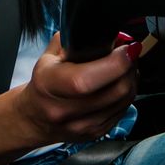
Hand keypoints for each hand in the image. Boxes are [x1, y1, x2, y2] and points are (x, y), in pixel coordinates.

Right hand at [16, 32, 140, 144]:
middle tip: (130, 53)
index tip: (127, 47)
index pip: (86, 79)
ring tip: (126, 67)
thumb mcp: (50, 55)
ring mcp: (81, 126)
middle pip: (114, 90)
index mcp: (49, 84)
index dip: (114, 63)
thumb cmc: (44, 82)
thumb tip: (106, 31)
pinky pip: (123, 111)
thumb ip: (75, 39)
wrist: (33, 118)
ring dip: (132, 80)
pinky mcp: (95, 134)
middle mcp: (63, 110)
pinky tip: (120, 83)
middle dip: (130, 67)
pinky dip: (127, 94)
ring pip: (124, 101)